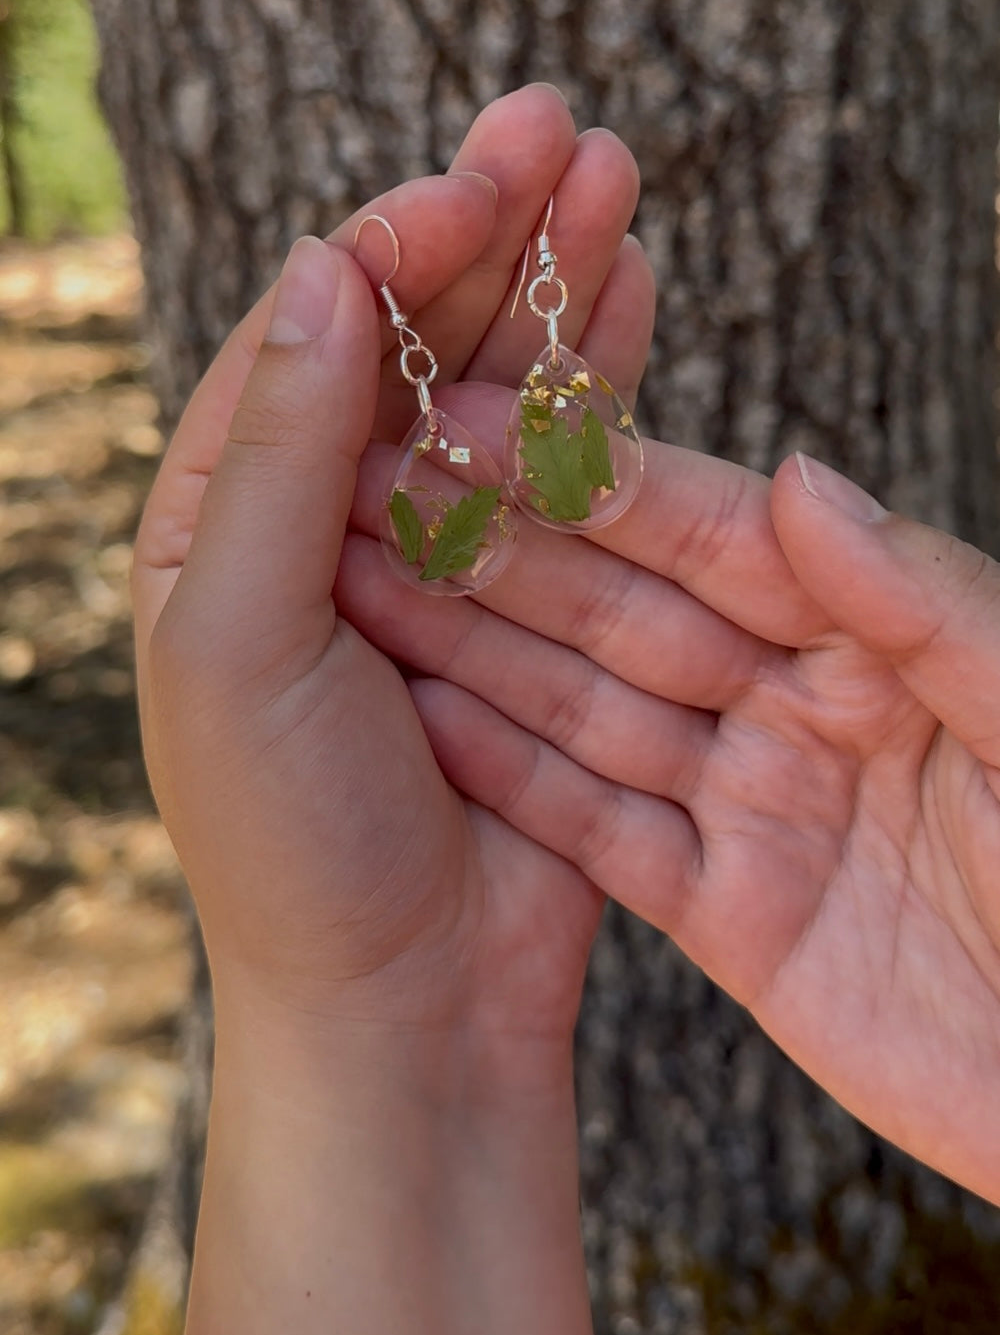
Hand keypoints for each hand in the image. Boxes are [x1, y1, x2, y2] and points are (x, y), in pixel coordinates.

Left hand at [132, 83, 651, 1058]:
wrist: (404, 1001)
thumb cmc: (291, 842)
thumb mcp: (238, 645)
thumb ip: (275, 457)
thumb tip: (315, 265)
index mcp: (221, 513)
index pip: (304, 335)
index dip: (388, 246)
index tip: (473, 183)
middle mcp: (324, 511)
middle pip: (405, 333)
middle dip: (484, 227)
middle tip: (560, 121)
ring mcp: (432, 545)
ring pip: (494, 378)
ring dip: (552, 275)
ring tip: (616, 171)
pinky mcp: (526, 592)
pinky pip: (566, 460)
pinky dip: (599, 374)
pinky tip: (633, 288)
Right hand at [343, 419, 999, 1204]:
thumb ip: (925, 600)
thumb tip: (793, 479)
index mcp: (883, 628)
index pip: (713, 530)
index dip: (589, 472)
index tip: (469, 416)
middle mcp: (806, 701)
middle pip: (626, 608)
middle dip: (499, 545)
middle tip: (367, 483)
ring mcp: (761, 807)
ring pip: (592, 711)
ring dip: (476, 648)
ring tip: (354, 584)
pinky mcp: (734, 919)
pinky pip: (602, 835)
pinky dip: (510, 783)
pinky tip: (415, 722)